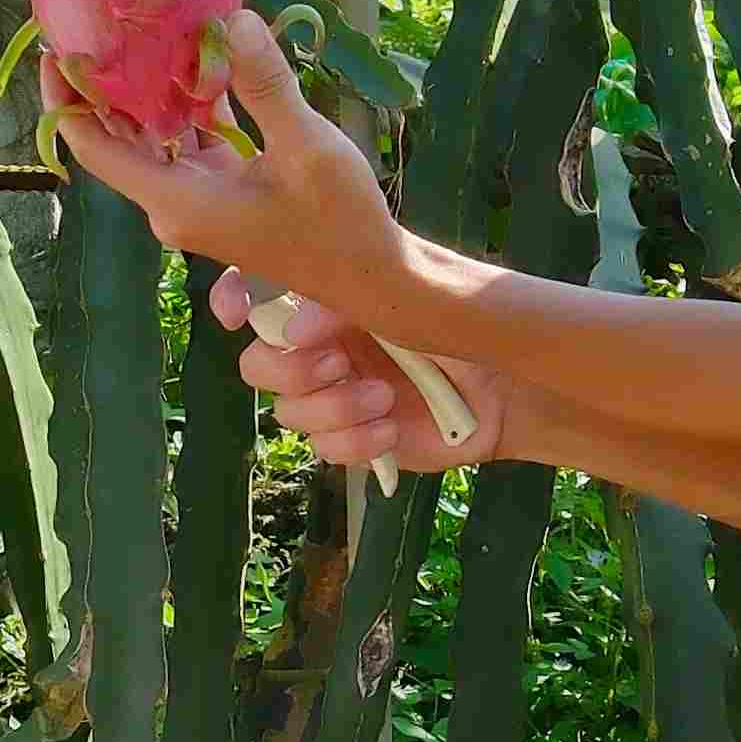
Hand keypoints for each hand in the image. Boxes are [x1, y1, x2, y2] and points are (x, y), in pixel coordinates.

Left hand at [45, 9, 415, 312]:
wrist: (373, 275)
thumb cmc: (340, 221)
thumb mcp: (307, 148)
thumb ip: (266, 86)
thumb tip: (235, 21)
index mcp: (179, 201)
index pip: (97, 151)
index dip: (67, 104)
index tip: (55, 52)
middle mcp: (176, 203)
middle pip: (117, 141)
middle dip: (99, 88)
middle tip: (91, 26)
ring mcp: (198, 198)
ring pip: (153, 139)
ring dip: (145, 91)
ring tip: (137, 29)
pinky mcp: (223, 191)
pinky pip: (188, 142)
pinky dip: (186, 105)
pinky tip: (196, 56)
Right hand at [217, 264, 487, 471]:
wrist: (507, 386)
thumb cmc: (460, 326)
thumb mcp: (401, 300)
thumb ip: (342, 306)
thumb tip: (292, 328)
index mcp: (324, 301)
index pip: (257, 293)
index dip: (233, 299)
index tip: (235, 314)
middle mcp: (320, 347)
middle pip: (258, 365)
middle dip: (290, 369)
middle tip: (338, 362)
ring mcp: (334, 396)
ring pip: (287, 412)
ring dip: (331, 407)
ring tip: (383, 397)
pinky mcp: (354, 439)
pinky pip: (323, 448)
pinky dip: (354, 439)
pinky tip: (391, 426)